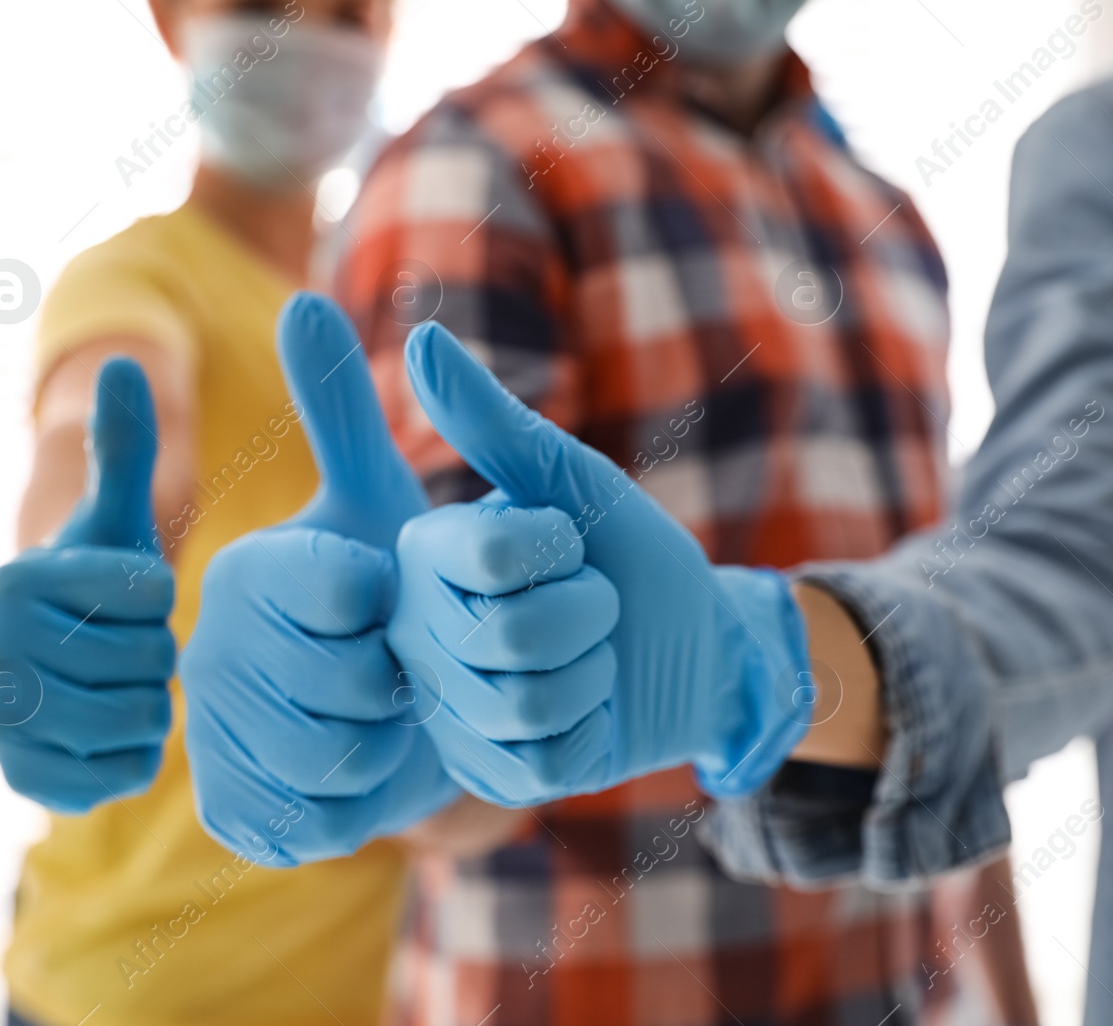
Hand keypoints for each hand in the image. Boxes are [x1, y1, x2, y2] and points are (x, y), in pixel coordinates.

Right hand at [0, 358, 174, 812]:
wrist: (66, 662)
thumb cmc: (105, 583)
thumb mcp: (119, 516)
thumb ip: (125, 446)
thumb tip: (126, 362)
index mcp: (14, 581)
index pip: (150, 594)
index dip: (161, 597)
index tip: (127, 597)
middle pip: (147, 661)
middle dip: (157, 653)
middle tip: (126, 646)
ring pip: (140, 717)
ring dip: (152, 702)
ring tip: (124, 683)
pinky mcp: (22, 780)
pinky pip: (124, 773)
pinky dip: (137, 755)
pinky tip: (113, 729)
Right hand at [180, 293, 457, 865]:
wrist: (397, 712)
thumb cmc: (396, 595)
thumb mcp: (375, 498)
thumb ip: (339, 408)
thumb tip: (299, 298)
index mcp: (244, 572)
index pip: (347, 589)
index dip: (399, 601)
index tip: (394, 597)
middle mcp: (206, 654)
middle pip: (348, 679)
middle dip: (401, 676)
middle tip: (401, 663)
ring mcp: (211, 740)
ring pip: (338, 755)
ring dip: (391, 738)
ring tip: (387, 711)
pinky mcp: (231, 814)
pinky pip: (323, 817)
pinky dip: (368, 800)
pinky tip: (366, 766)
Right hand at [386, 324, 812, 806]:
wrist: (695, 643)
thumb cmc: (630, 554)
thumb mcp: (574, 484)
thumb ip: (495, 421)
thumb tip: (421, 337)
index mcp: (423, 558)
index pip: (488, 552)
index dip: (559, 548)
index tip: (569, 545)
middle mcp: (416, 635)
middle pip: (512, 633)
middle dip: (589, 613)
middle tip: (592, 609)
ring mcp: (450, 712)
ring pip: (527, 698)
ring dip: (595, 672)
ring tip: (590, 659)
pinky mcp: (492, 774)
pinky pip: (543, 757)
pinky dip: (593, 728)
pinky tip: (587, 713)